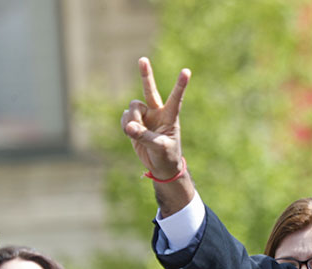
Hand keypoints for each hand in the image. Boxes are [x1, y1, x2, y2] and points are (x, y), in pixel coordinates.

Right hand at [121, 57, 190, 179]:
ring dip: (131, 119)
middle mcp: (157, 112)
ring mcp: (145, 116)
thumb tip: (129, 127)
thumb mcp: (159, 148)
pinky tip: (131, 133)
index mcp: (170, 116)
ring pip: (132, 107)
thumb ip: (144, 136)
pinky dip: (125, 125)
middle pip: (149, 90)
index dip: (180, 85)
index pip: (175, 98)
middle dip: (145, 75)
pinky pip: (125, 117)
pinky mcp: (134, 122)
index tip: (187, 71)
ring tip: (135, 132)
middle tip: (143, 59)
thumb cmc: (167, 156)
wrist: (160, 166)